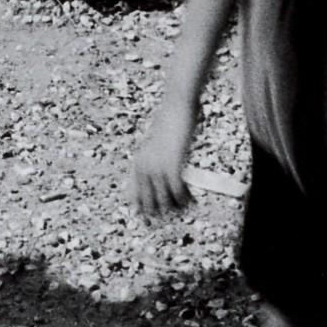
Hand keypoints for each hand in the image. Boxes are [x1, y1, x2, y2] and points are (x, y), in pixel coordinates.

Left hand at [132, 95, 197, 216]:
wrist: (176, 106)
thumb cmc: (170, 122)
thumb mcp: (157, 145)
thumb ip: (155, 161)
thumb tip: (160, 181)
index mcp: (138, 162)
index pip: (134, 196)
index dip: (143, 210)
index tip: (152, 220)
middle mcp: (144, 168)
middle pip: (149, 204)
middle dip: (163, 212)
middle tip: (176, 214)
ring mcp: (157, 168)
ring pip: (165, 202)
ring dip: (177, 208)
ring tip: (187, 206)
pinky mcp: (172, 166)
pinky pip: (178, 194)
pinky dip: (186, 200)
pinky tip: (192, 200)